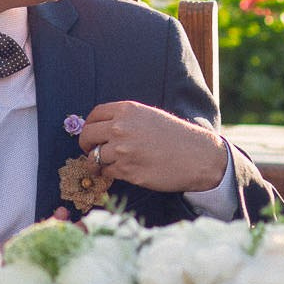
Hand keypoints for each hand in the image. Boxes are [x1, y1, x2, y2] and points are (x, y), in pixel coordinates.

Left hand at [79, 101, 226, 194]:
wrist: (197, 156)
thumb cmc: (176, 136)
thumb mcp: (150, 116)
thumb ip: (126, 119)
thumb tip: (102, 128)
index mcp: (127, 110)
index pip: (94, 115)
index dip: (89, 126)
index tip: (91, 134)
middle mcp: (121, 128)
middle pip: (87, 136)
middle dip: (86, 145)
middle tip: (91, 151)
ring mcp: (122, 150)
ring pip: (94, 157)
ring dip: (97, 162)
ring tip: (106, 164)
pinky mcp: (128, 171)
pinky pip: (107, 172)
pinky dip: (109, 173)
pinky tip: (120, 171)